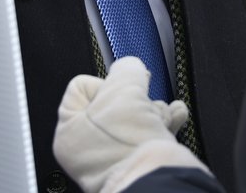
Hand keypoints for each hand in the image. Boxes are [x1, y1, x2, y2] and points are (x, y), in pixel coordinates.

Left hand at [54, 57, 207, 192]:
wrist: (155, 179)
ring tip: (164, 113)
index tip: (122, 83)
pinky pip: (149, 136)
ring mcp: (114, 159)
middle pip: (113, 103)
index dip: (105, 81)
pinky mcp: (138, 164)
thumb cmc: (129, 142)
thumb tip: (131, 67)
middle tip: (144, 98)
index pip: (81, 88)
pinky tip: (175, 117)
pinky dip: (163, 125)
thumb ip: (126, 68)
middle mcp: (88, 149)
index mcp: (70, 132)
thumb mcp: (124, 87)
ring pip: (135, 119)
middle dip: (136, 97)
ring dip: (153, 110)